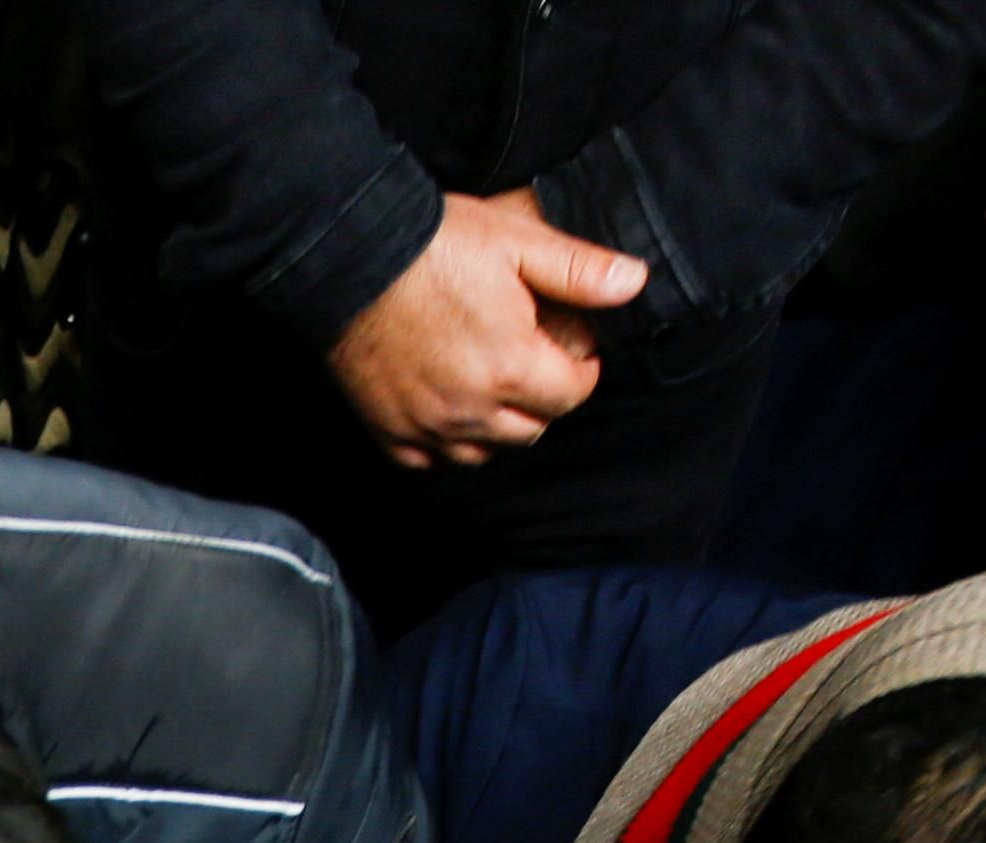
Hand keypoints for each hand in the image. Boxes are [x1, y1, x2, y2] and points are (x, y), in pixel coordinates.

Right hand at [324, 190, 651, 465]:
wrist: (349, 255)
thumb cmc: (433, 245)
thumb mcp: (517, 241)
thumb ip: (580, 269)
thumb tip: (635, 282)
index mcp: (510, 364)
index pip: (572, 394)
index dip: (581, 368)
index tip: (572, 346)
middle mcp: (471, 408)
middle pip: (532, 429)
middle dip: (543, 399)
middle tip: (532, 358)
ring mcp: (426, 425)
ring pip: (485, 451)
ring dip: (498, 425)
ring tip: (492, 383)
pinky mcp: (388, 429)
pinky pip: (430, 459)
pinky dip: (445, 441)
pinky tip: (447, 406)